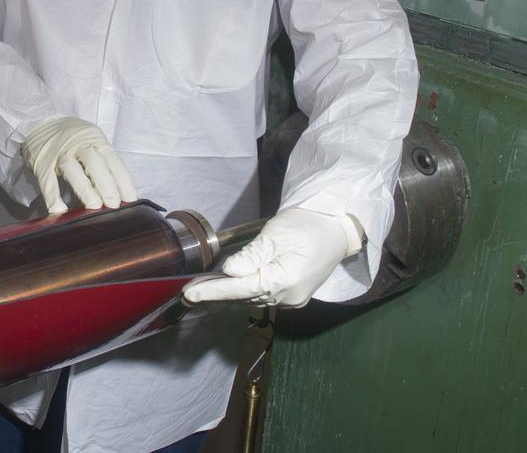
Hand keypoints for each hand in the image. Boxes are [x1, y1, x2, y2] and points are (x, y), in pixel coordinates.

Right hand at [20, 117, 137, 213]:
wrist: (42, 122)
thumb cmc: (73, 138)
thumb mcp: (91, 141)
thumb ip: (103, 162)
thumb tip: (120, 192)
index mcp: (95, 139)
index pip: (112, 159)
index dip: (122, 180)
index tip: (129, 199)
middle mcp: (78, 144)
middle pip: (94, 163)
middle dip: (106, 185)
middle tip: (114, 205)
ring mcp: (59, 153)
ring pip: (72, 169)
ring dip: (84, 189)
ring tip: (94, 206)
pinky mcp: (41, 162)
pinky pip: (47, 180)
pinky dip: (53, 196)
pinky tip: (59, 210)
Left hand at [181, 207, 361, 307]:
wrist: (337, 229)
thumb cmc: (307, 225)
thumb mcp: (276, 234)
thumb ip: (251, 255)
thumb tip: (228, 271)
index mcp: (285, 280)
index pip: (240, 289)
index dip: (213, 291)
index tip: (189, 293)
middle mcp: (288, 297)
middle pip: (244, 298)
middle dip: (216, 294)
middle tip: (189, 292)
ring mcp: (293, 301)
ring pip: (252, 300)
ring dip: (228, 296)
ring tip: (202, 290)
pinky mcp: (294, 297)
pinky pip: (263, 297)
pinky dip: (244, 293)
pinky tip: (229, 288)